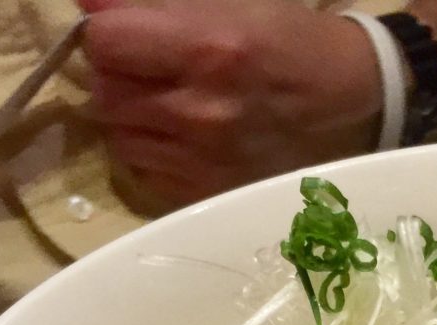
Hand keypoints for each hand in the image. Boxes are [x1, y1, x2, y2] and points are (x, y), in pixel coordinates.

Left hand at [79, 0, 381, 204]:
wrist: (348, 101)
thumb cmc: (289, 40)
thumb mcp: (227, 2)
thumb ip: (153, 5)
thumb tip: (89, 6)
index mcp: (209, 51)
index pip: (106, 43)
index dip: (109, 33)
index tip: (127, 34)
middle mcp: (201, 113)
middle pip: (106, 93)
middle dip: (118, 75)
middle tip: (150, 68)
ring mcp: (204, 161)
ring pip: (120, 135)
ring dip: (131, 115)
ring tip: (167, 103)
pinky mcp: (207, 193)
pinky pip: (145, 170)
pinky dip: (152, 151)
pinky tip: (181, 136)